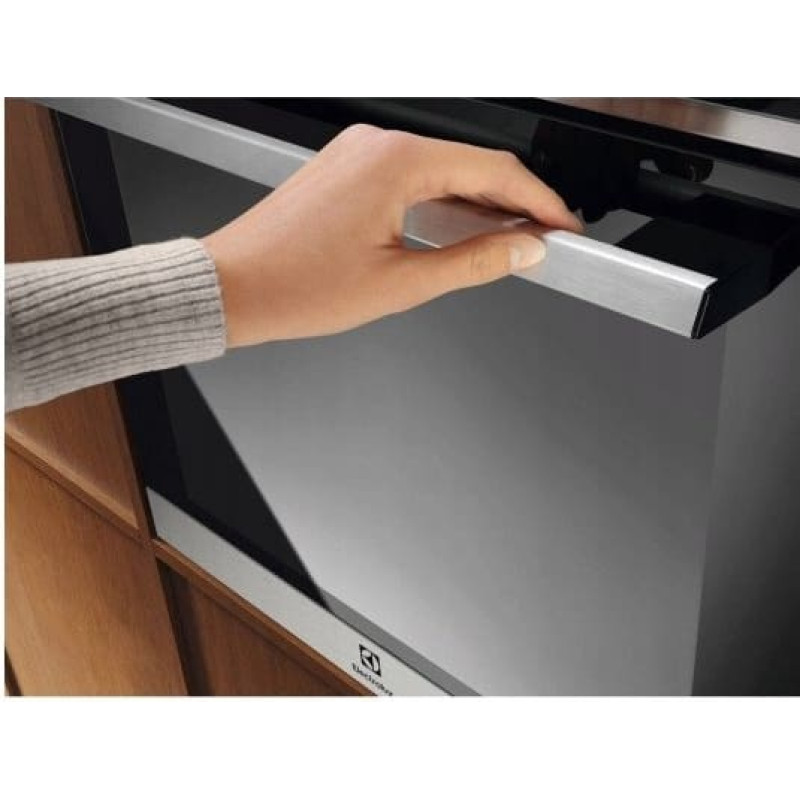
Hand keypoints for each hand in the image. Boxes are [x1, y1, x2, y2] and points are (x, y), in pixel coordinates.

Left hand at [203, 124, 581, 347]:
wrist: (234, 286)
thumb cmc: (296, 285)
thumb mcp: (401, 285)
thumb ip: (473, 263)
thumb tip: (522, 251)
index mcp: (396, 163)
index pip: (495, 171)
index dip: (540, 202)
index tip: (562, 227)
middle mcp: (377, 146)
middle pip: (471, 165)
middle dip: (514, 202)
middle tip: (543, 238)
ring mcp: (359, 153)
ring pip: (441, 170)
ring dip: (478, 203)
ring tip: (509, 240)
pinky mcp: (347, 168)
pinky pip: (411, 176)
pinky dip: (442, 201)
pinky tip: (459, 227)